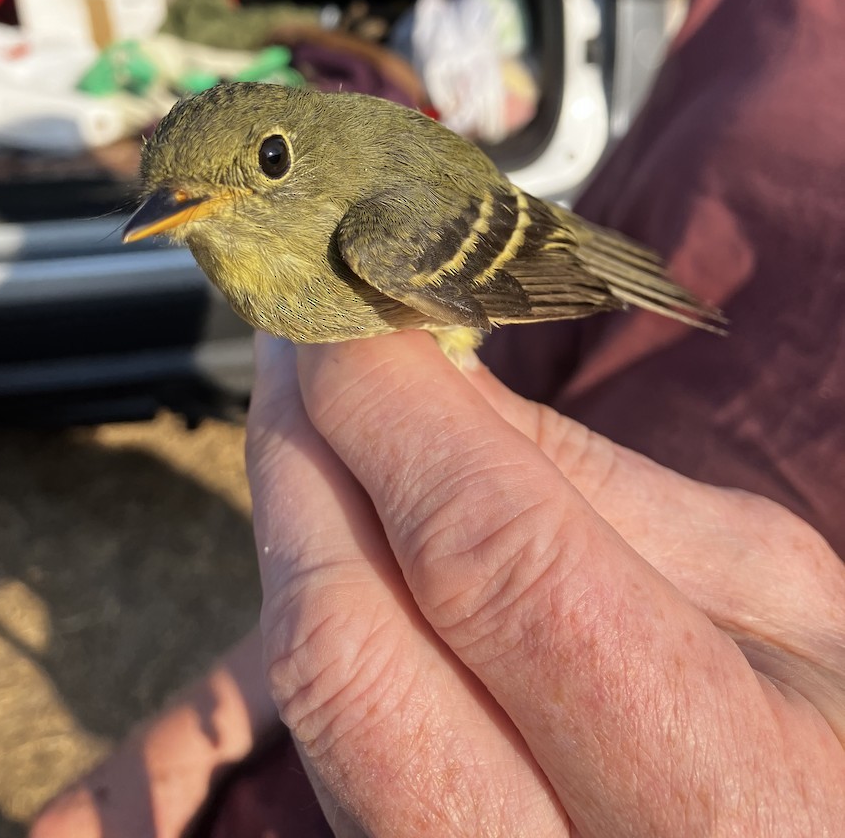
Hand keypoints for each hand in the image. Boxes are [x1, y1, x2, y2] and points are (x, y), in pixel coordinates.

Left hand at [247, 330, 844, 836]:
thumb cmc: (831, 739)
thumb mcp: (771, 590)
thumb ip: (592, 483)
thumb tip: (427, 370)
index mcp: (711, 791)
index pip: (489, 558)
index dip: (390, 406)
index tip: (347, 293)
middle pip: (347, 647)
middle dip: (300, 452)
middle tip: (304, 333)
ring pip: (308, 701)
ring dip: (290, 519)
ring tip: (314, 405)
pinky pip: (317, 737)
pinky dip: (315, 601)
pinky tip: (339, 519)